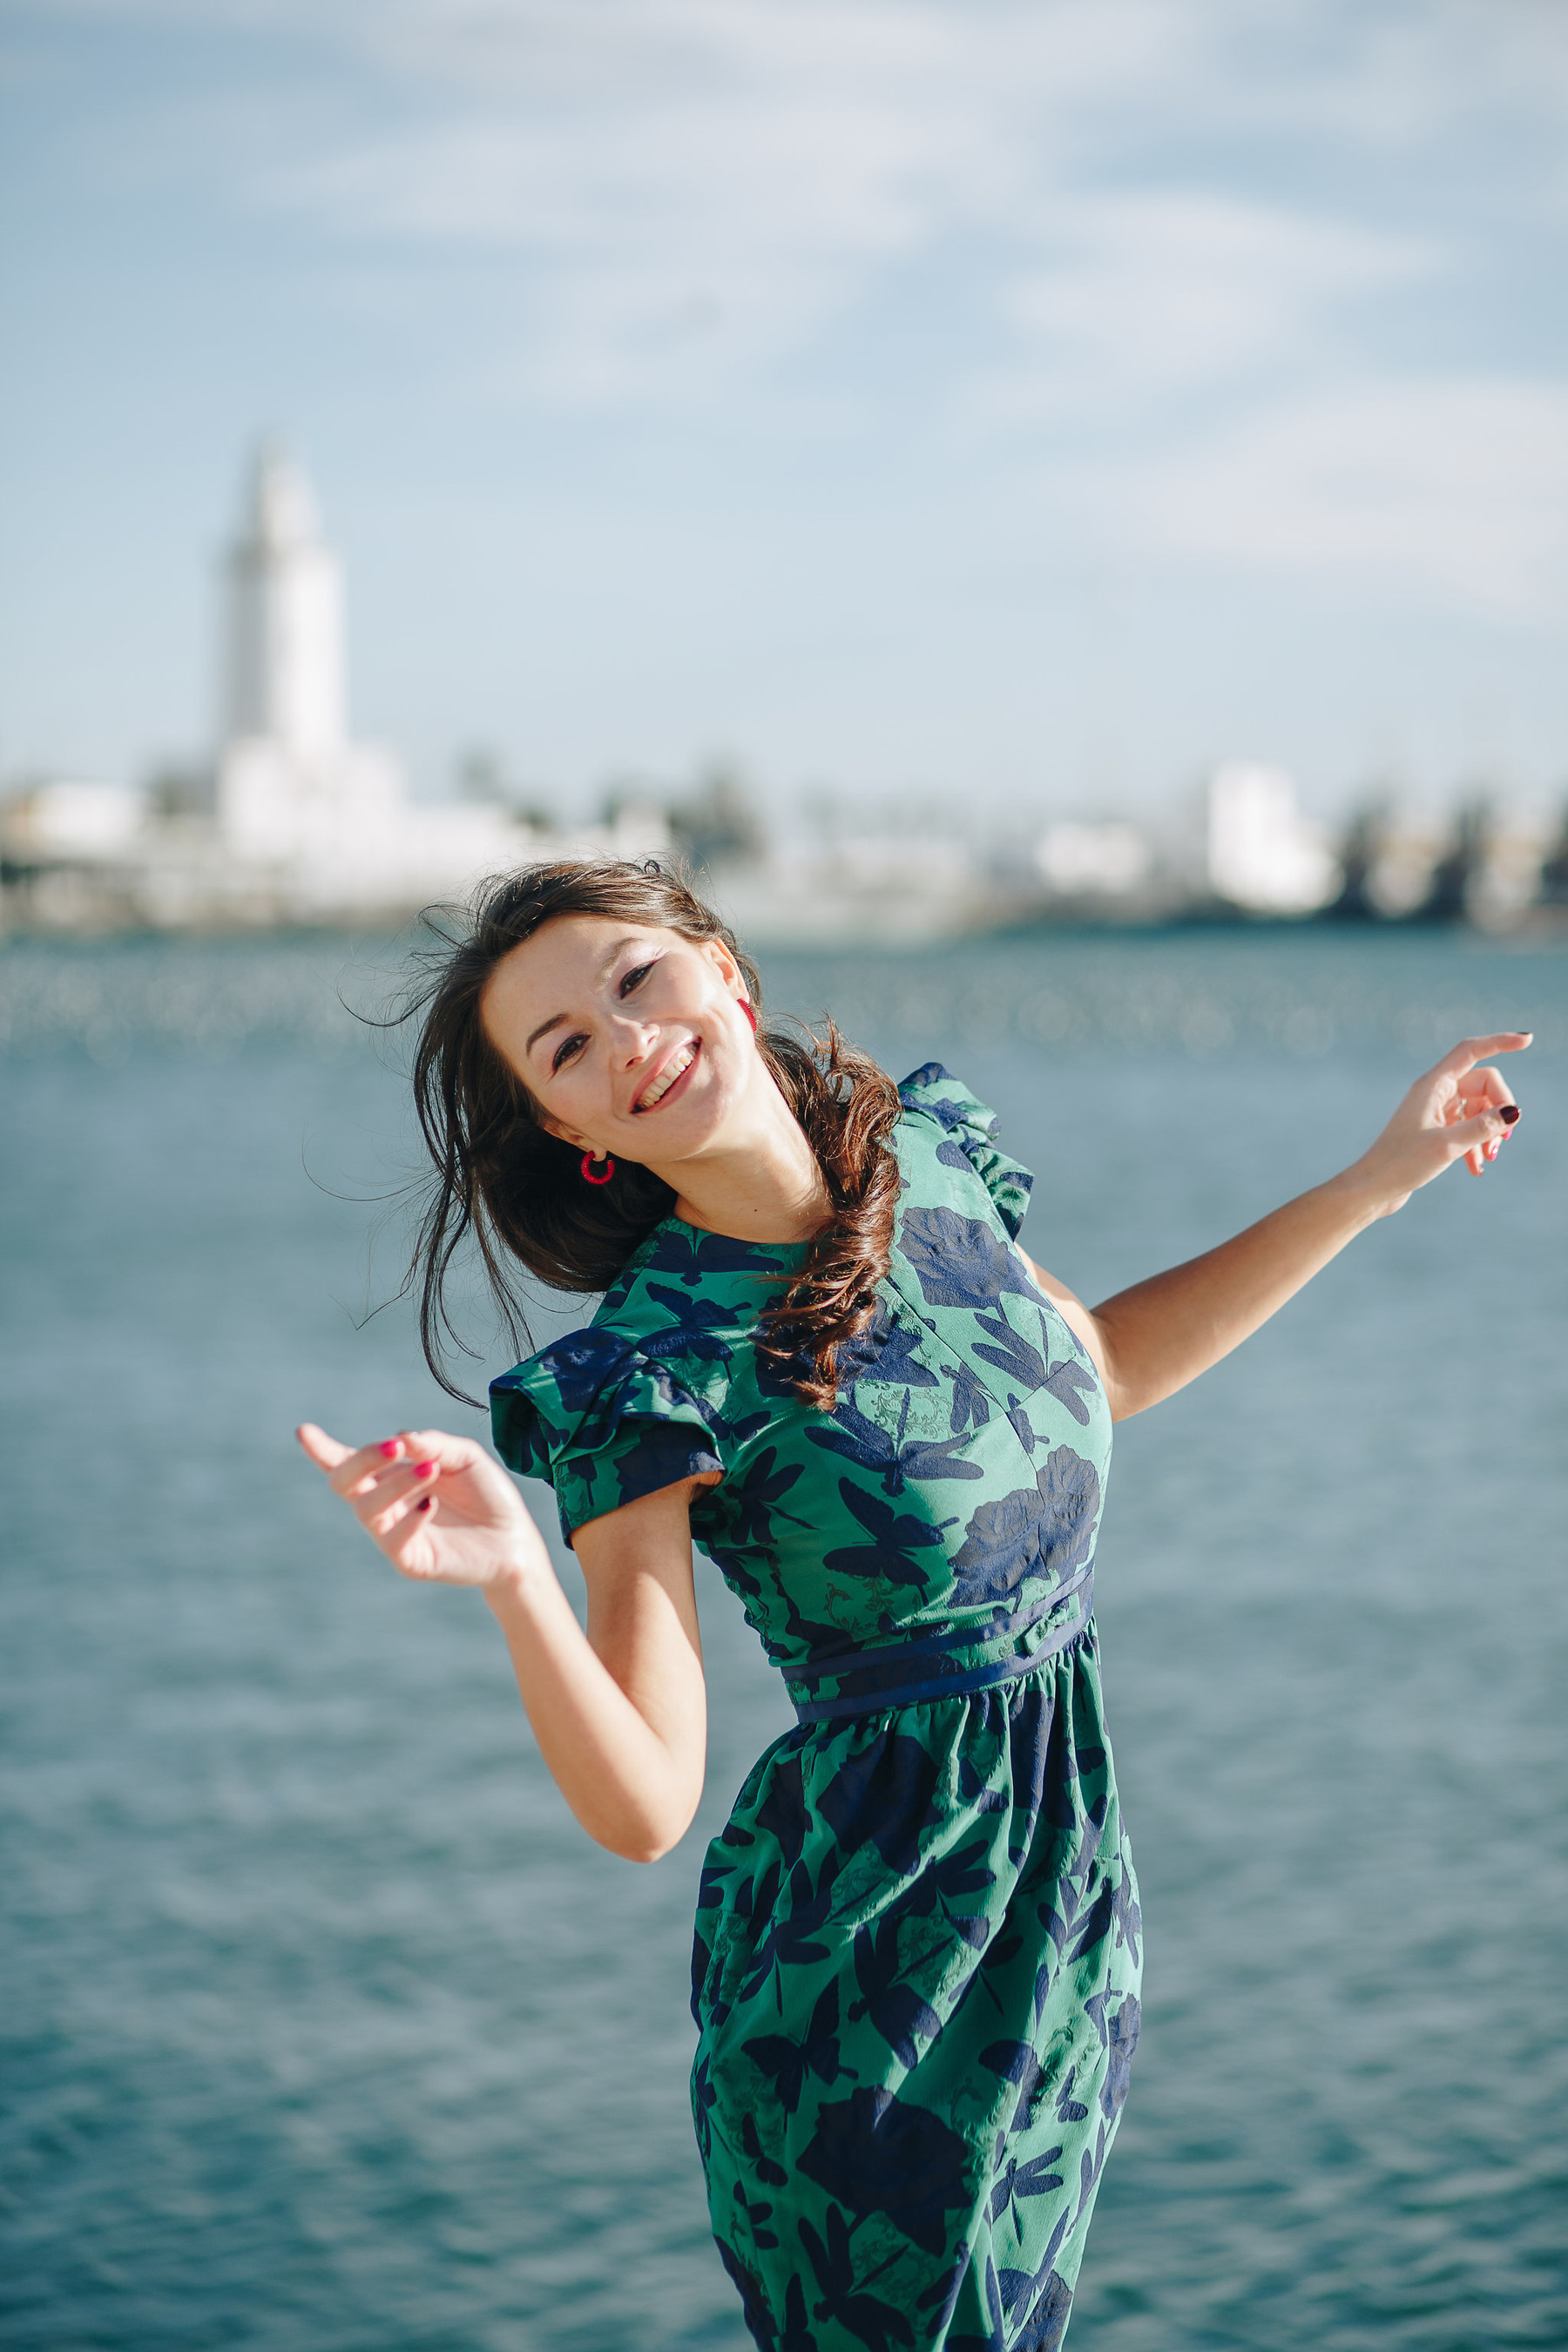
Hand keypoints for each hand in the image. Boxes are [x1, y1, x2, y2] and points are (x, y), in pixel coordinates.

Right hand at [296, 1424, 548, 1590]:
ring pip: (367, 1509)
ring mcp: (392, 1533)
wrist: (514, 1538)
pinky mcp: (409, 1560)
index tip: (304, 1431)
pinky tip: (432, 1504)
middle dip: (362, 1460)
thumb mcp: (465, 1457)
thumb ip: (433, 1444)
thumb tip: (400, 1439)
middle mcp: (384, 1504)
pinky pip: (393, 1539)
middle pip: (344, 1482)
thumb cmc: (486, 1494)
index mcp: (390, 1476)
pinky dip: (410, 1517)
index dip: (321, 1450)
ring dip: (395, 1484)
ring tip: (430, 1469)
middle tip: (395, 1447)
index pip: (346, 1463)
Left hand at [1349, 1032, 1530, 1214]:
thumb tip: (1513, 1111)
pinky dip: (1476, 1145)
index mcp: (1433, 1085)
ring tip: (1489, 1157)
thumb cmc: (1401, 1164)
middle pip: (1483, 1084)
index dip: (1500, 1042)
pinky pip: (1467, 1127)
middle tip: (1503, 1139)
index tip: (1528, 1040)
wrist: (1373, 1189)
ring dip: (1489, 1131)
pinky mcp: (1435, 1130)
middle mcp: (1434, 1093)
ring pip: (1478, 1108)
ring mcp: (1435, 1111)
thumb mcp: (1447, 1145)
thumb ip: (1482, 1127)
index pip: (1471, 1051)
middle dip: (1500, 1109)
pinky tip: (1476, 1169)